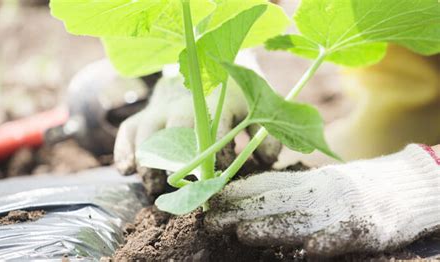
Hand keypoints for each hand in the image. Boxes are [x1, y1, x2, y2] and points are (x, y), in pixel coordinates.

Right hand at [114, 52, 281, 194]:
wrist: (203, 70)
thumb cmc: (232, 99)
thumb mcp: (255, 111)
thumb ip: (265, 134)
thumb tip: (266, 161)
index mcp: (216, 101)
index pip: (214, 130)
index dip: (215, 157)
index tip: (217, 179)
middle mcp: (184, 103)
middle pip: (175, 129)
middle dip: (177, 161)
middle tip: (180, 188)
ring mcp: (161, 108)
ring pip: (147, 131)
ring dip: (148, 161)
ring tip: (154, 188)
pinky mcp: (144, 114)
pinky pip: (128, 130)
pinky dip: (124, 149)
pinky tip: (127, 170)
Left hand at [205, 144, 439, 256]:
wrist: (407, 184)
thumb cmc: (357, 189)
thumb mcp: (322, 184)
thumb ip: (292, 191)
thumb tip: (251, 199)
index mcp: (310, 181)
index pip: (267, 186)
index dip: (237, 194)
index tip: (211, 200)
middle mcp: (322, 192)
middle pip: (276, 203)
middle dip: (241, 212)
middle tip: (211, 221)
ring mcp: (344, 209)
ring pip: (302, 219)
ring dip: (271, 227)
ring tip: (243, 233)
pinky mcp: (368, 227)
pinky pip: (344, 236)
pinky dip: (326, 242)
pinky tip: (308, 251)